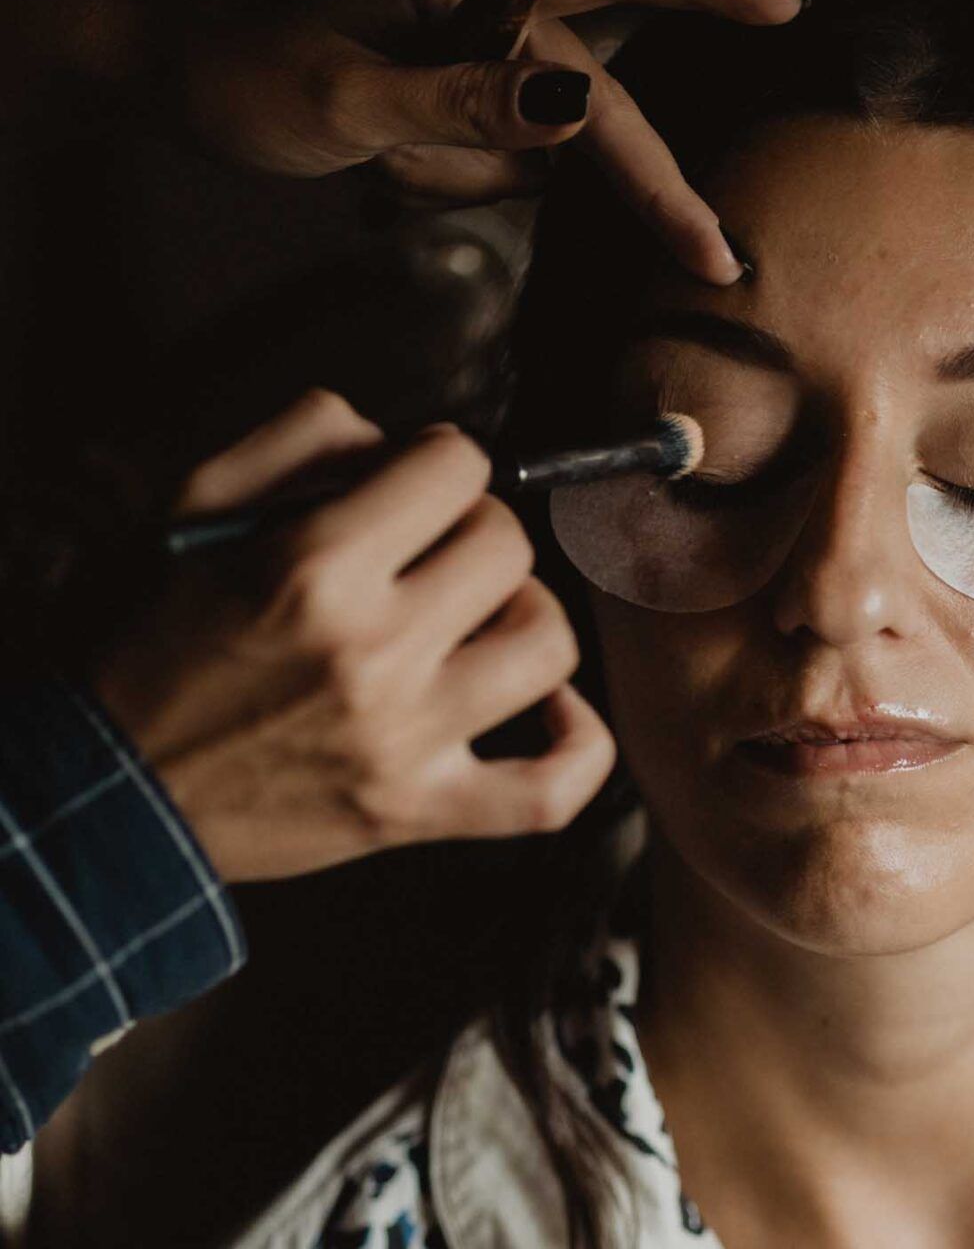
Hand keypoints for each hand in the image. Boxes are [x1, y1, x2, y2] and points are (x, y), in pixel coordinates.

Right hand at [90, 389, 617, 881]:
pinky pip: (551, 788)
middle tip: (437, 552)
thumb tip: (393, 437)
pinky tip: (550, 707)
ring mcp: (406, 738)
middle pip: (507, 546)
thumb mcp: (194, 510)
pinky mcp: (420, 812)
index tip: (418, 484)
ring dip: (525, 616)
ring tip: (482, 619)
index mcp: (315, 565)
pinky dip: (577, 745)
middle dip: (477, 531)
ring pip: (547, 645)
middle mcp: (372, 649)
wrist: (121, 788)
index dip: (440, 463)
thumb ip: (296, 442)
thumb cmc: (155, 646)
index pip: (455, 468)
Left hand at [156, 0, 803, 279]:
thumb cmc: (242, 65)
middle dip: (636, 174)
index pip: (605, 7)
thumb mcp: (349, 94)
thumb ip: (468, 103)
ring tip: (373, 162)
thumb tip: (582, 108)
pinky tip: (377, 168)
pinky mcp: (457, 99)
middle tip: (710, 254)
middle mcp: (484, 2)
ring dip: (463, 178)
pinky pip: (493, 165)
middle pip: (597, 96)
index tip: (774, 34)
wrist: (166, 67)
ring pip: (534, 150)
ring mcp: (473, 54)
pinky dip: (445, 182)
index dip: (694, 24)